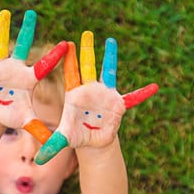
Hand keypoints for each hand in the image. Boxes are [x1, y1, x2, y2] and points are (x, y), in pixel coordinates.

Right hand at [0, 9, 67, 142]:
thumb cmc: (13, 114)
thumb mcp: (26, 121)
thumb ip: (39, 130)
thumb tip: (52, 143)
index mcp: (29, 78)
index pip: (44, 65)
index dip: (55, 56)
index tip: (66, 44)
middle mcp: (14, 68)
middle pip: (22, 46)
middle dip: (27, 31)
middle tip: (32, 13)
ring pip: (0, 45)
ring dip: (1, 30)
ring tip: (4, 13)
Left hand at [35, 31, 158, 163]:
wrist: (93, 141)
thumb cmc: (77, 136)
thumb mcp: (64, 140)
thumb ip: (52, 146)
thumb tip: (39, 160)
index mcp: (75, 96)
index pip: (72, 75)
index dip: (69, 61)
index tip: (67, 44)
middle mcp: (90, 91)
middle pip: (88, 68)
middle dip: (87, 51)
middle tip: (86, 33)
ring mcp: (105, 95)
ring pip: (108, 73)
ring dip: (110, 58)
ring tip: (111, 42)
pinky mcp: (117, 105)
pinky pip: (132, 98)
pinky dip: (142, 94)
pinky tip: (154, 87)